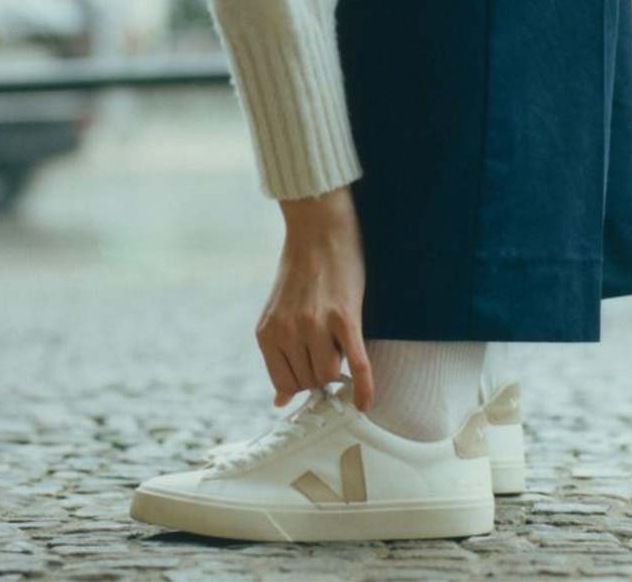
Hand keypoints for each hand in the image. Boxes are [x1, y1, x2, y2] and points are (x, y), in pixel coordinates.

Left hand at [256, 184, 373, 411]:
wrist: (318, 227)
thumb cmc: (301, 270)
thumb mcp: (278, 314)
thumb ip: (278, 355)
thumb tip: (279, 403)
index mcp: (267, 332)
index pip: (285, 385)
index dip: (302, 381)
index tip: (312, 366)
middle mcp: (288, 331)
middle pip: (310, 382)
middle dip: (321, 371)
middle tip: (328, 343)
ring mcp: (315, 325)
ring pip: (330, 375)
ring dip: (339, 367)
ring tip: (339, 339)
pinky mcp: (344, 317)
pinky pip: (357, 364)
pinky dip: (363, 387)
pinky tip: (364, 404)